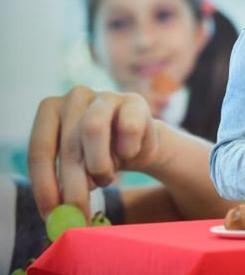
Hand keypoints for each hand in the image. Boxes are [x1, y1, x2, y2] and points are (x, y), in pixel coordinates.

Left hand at [27, 86, 160, 219]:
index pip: (41, 149)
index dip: (44, 184)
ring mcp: (105, 96)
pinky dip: (129, 150)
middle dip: (74, 187)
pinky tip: (129, 154)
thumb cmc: (98, 157)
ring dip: (100, 165)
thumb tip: (56, 216)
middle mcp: (74, 97)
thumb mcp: (75, 169)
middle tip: (80, 215)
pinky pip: (129, 128)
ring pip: (93, 129)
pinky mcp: (134, 101)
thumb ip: (63, 184)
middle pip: (68, 146)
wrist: (136, 144)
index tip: (52, 214)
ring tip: (107, 179)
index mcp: (51, 110)